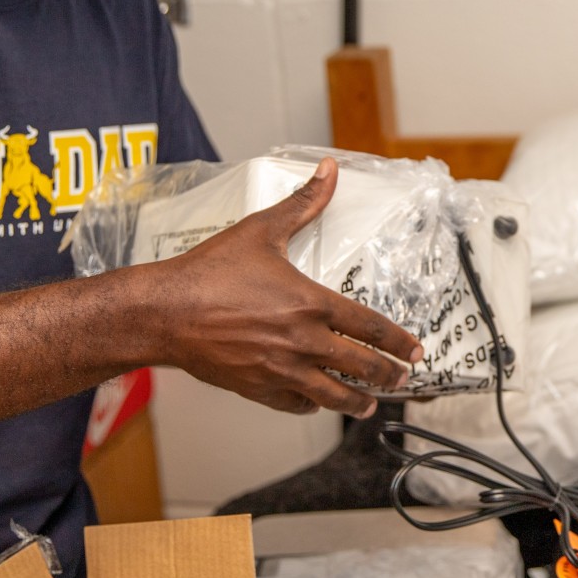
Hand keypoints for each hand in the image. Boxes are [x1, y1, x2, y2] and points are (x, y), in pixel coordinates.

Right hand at [157, 157, 421, 417]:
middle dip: (388, 376)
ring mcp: (281, 370)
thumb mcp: (261, 230)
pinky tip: (317, 402)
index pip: (370, 327)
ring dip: (358, 402)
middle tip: (402, 379)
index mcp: (310, 304)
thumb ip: (302, 203)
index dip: (398, 341)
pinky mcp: (258, 388)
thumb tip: (328, 171)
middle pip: (361, 367)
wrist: (163, 312)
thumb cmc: (208, 273)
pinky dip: (312, 405)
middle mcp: (302, 342)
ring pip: (333, 396)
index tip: (414, 351)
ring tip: (370, 404)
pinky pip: (296, 405)